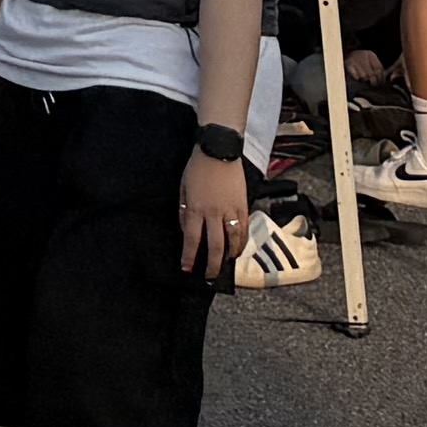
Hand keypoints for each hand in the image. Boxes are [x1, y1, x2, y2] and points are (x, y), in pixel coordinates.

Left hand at [179, 150, 252, 283]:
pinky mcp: (243, 206)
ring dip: (228, 256)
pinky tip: (238, 250)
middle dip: (211, 264)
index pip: (192, 239)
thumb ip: (184, 211)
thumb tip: (186, 231)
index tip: (187, 268)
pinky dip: (241, 243)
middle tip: (209, 276)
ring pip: (232, 241)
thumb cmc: (197, 168)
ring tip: (225, 265)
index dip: (189, 257)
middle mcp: (213, 213)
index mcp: (196, 208)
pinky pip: (244, 230)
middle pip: (214, 246)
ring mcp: (230, 210)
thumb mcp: (182, 188)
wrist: (219, 150)